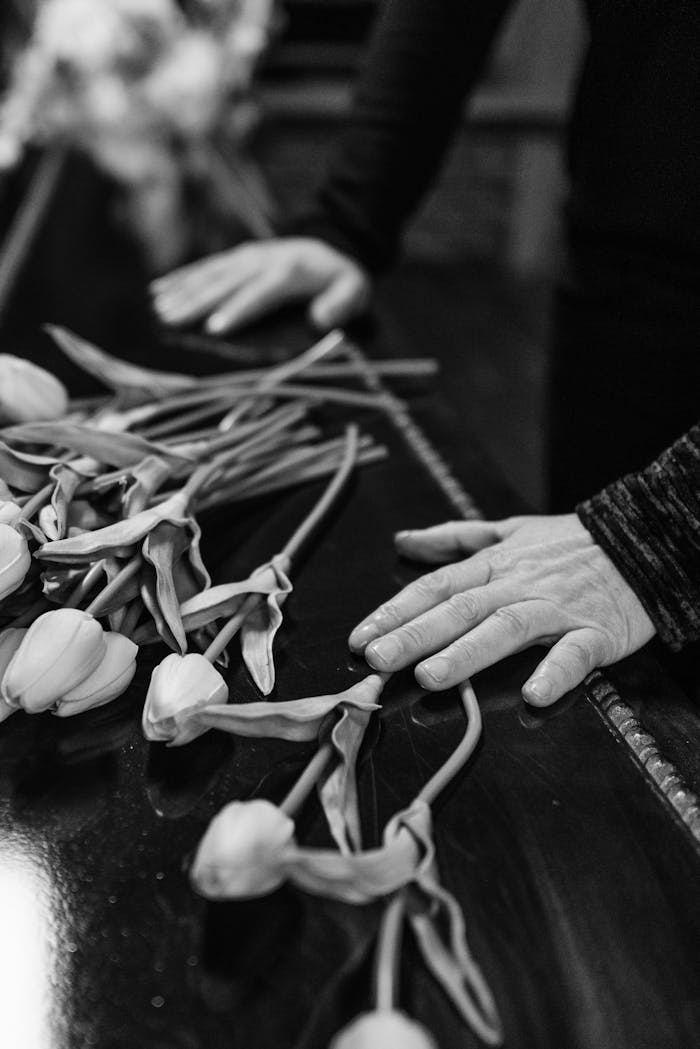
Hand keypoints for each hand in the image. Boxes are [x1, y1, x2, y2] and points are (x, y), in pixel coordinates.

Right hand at [150, 237, 370, 333]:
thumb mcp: (355, 290)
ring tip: (159, 309)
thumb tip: (321, 319)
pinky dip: (181, 277)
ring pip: (211, 273)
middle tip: (170, 320)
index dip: (238, 309)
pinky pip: (206, 266)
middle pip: (227, 282)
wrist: (334, 245)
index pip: (261, 292)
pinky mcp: (237, 256)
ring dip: (183, 290)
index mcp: (291, 270)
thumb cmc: (344, 279)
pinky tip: (159, 289)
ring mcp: (247, 256)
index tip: (214, 329)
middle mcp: (264, 259)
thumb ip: (341, 304)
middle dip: (197, 302)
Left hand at [348, 515, 655, 705]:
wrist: (644, 540)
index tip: (360, 637)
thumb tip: (404, 541)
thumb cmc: (570, 544)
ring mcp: (557, 608)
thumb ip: (454, 538)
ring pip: (507, 629)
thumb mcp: (509, 530)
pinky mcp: (597, 632)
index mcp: (495, 564)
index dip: (396, 611)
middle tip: (377, 659)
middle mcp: (518, 585)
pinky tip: (534, 695)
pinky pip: (575, 653)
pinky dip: (555, 672)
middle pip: (461, 608)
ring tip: (431, 677)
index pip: (436, 587)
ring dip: (468, 653)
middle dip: (415, 634)